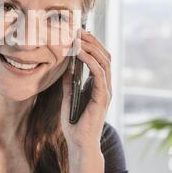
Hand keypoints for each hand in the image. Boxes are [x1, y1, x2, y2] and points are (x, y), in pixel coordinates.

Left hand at [61, 29, 111, 172]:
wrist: (79, 142)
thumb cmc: (74, 122)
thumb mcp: (68, 95)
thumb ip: (69, 81)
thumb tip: (65, 65)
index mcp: (98, 84)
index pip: (99, 58)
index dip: (91, 44)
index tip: (79, 33)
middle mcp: (105, 85)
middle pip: (104, 56)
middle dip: (92, 41)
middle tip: (79, 30)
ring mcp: (105, 91)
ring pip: (103, 61)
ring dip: (91, 47)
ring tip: (78, 37)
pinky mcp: (102, 97)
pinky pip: (99, 74)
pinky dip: (89, 60)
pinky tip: (78, 52)